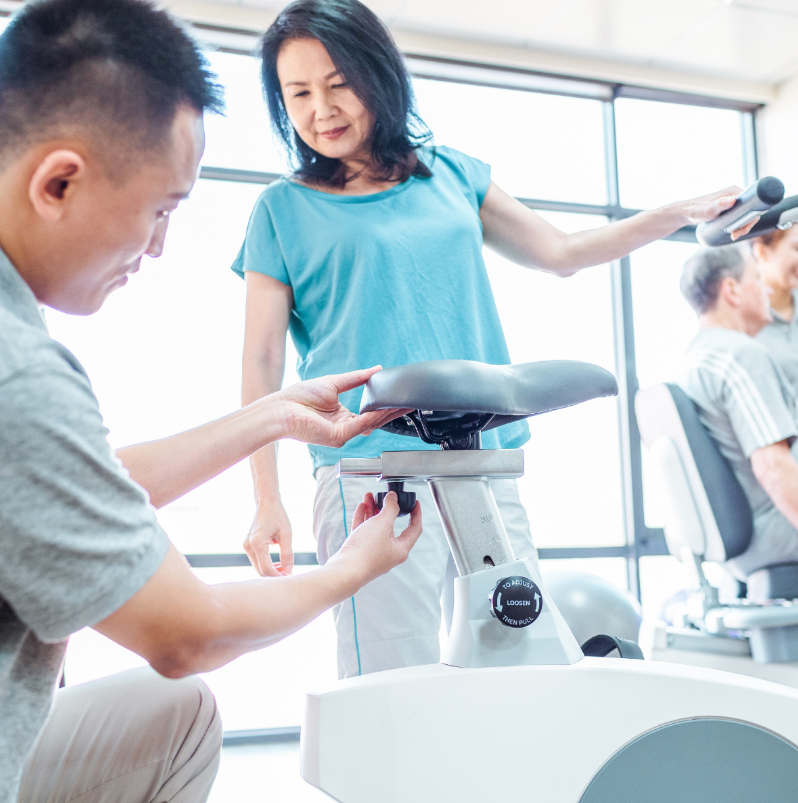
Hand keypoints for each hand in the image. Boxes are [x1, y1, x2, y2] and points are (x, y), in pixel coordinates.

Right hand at [243, 501, 293, 576]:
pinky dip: (267, 565)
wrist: (266, 503)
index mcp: (257, 543)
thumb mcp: (286, 534)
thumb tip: (288, 572)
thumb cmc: (278, 516)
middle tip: (290, 576)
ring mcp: (246, 546)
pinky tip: (278, 564)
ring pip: (258, 567)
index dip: (278, 577)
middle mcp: (248, 546)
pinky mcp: (247, 546)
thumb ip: (287, 554)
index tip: (290, 578)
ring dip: (271, 571)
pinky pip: (257, 561)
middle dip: (275, 576)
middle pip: (260, 571)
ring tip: (286, 569)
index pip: (266, 569)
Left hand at [270, 366, 410, 446]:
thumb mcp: (334, 383)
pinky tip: (385, 407)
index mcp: (342, 417)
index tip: (399, 398)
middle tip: (410, 403)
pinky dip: (374, 416)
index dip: (385, 407)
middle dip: (392, 412)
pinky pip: (361, 424)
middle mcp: (344, 428)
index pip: (369, 413)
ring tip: (403, 404)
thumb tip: (376, 370)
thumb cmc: (300, 397)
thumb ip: (357, 378)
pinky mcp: (339, 436)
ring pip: (371, 424)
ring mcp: (342, 434)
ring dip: (387, 413)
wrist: (282, 408)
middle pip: (374, 420)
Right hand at [329, 492, 421, 585]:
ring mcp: (374, 553)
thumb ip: (390, 508)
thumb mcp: (382, 524)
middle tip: (384, 497)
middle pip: (391, 526)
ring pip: (376, 528)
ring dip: (373, 511)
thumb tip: (393, 498)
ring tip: (369, 497)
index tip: (415, 503)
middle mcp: (389, 553)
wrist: (345, 570)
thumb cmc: (365, 552)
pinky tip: (361, 508)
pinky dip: (363, 519)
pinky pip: (364, 532)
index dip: (416, 514)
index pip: (414, 529)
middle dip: (387, 509)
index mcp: (400, 549)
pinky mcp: (360, 553)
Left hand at [676, 185, 758, 239]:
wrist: (685, 213)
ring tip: (733, 236)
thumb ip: (720, 204)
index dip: (751, 217)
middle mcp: (735, 195)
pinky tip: (734, 232)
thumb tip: (733, 200)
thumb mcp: (709, 210)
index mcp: (735, 191)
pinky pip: (739, 216)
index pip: (753, 203)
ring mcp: (732, 202)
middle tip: (735, 235)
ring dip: (742, 226)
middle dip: (746, 224)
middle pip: (750, 210)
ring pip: (745, 215)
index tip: (742, 228)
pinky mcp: (728, 208)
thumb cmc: (696, 211)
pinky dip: (739, 225)